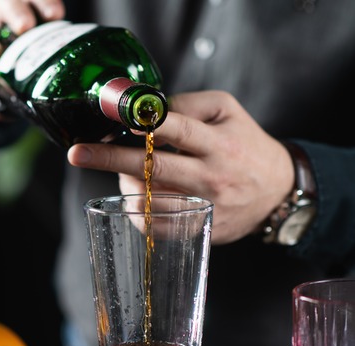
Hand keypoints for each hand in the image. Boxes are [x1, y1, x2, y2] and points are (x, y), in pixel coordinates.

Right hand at [0, 0, 64, 117]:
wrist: (11, 97)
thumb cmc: (39, 70)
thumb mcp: (55, 60)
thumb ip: (67, 59)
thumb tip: (97, 77)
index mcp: (27, 13)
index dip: (42, 1)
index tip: (55, 16)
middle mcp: (1, 23)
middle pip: (1, 4)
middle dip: (13, 11)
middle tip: (25, 27)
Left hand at [67, 90, 294, 244]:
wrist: (278, 191)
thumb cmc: (244, 143)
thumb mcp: (227, 111)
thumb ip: (188, 104)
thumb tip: (146, 108)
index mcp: (219, 142)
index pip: (176, 129)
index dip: (143, 123)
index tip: (113, 119)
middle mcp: (212, 175)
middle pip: (154, 167)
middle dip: (111, 159)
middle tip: (78, 153)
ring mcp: (206, 206)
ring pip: (150, 199)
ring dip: (125, 184)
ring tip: (123, 172)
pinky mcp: (200, 229)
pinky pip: (156, 225)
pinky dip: (136, 210)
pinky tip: (135, 197)